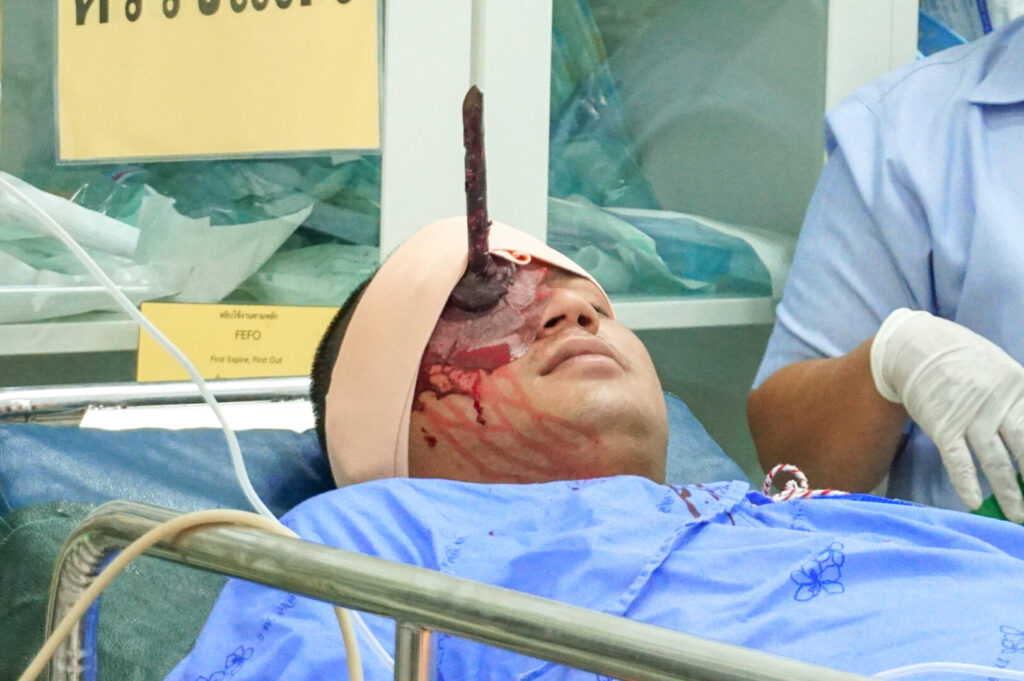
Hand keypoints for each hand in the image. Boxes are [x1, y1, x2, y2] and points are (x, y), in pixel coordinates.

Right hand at [871, 308, 1023, 521]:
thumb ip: (1020, 398)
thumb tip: (1023, 432)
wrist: (915, 347)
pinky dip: (966, 483)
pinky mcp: (942, 426)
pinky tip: (974, 502)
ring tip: (1017, 515)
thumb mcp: (1002, 369)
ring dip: (1009, 492)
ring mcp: (969, 416)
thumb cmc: (961, 359)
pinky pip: (957, 460)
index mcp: (1019, 386)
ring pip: (995, 461)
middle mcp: (998, 403)